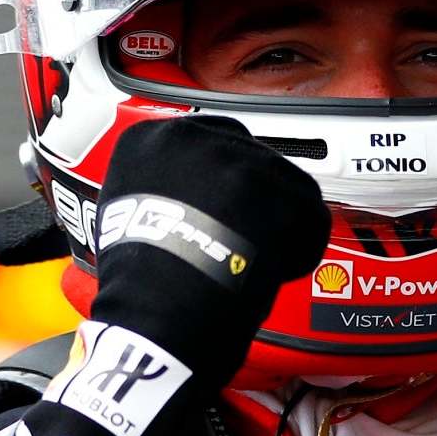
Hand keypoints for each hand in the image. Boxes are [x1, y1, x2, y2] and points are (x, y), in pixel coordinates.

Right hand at [92, 115, 328, 383]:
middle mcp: (202, 138)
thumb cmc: (138, 272)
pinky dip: (301, 246)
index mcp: (154, 138)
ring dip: (277, 220)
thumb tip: (172, 197)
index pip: (203, 139)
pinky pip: (310, 216)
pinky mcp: (283, 190)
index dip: (218, 177)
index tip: (222, 199)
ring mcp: (245, 160)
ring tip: (256, 257)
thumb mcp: (125, 209)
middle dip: (251, 194)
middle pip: (247, 156)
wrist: (162, 298)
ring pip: (283, 184)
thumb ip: (154, 187)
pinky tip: (274, 267)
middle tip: (242, 231)